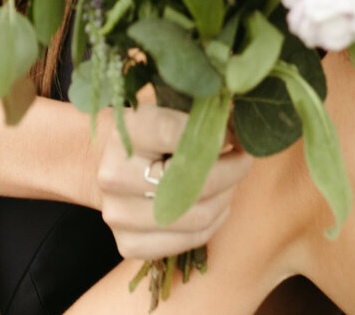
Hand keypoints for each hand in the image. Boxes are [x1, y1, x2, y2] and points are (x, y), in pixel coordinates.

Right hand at [96, 104, 250, 260]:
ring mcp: (119, 215)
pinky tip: (218, 202)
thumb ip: (203, 114)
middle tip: (244, 158)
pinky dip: (214, 222)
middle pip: (194, 182)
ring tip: (231, 179)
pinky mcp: (128, 244)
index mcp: (126, 132)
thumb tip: (243, 124)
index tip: (234, 134)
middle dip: (232, 170)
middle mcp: (115, 176)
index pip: (176, 133)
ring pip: (197, 215)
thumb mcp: (172, 108)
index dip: (215, 134)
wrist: (110, 163)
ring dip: (226, 196)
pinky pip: (188, 240)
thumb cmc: (152, 131)